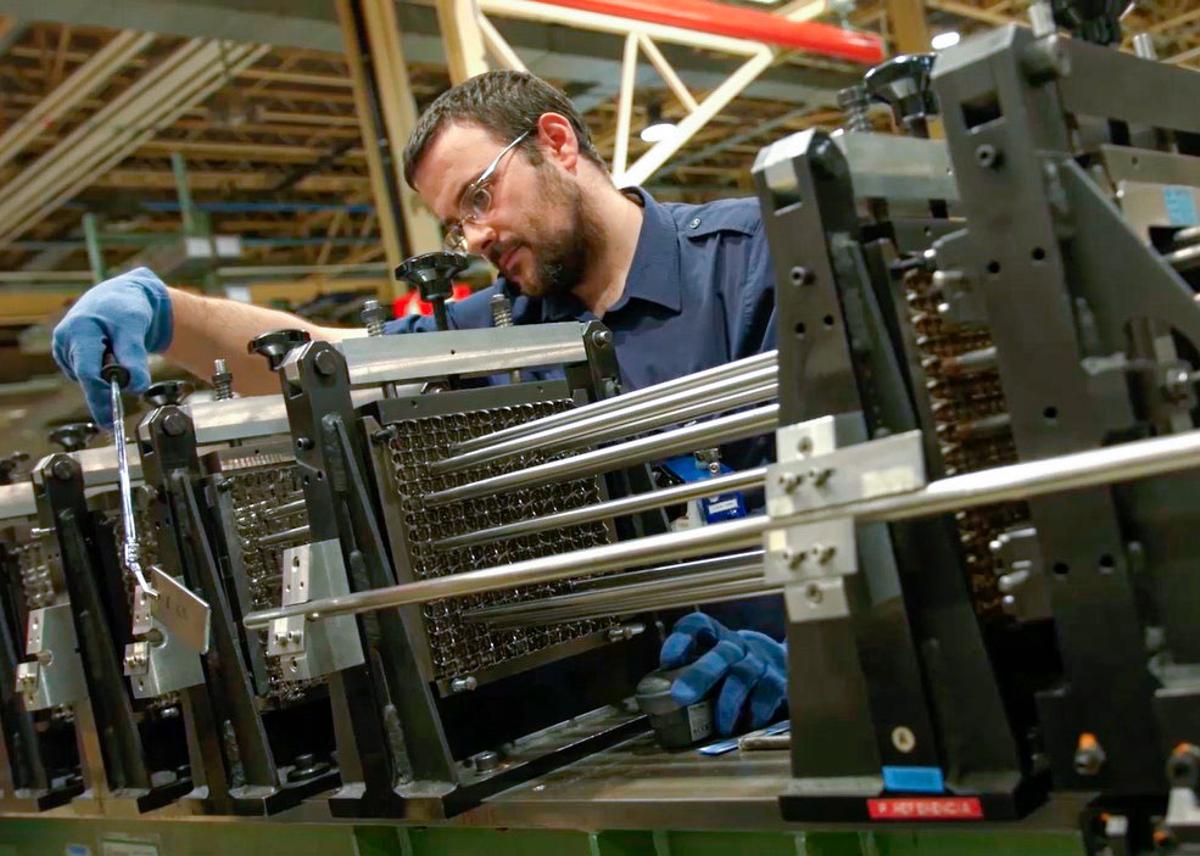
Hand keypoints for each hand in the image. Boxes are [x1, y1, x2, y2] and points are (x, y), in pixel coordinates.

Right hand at [51, 268, 172, 426]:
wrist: (121, 298)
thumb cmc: (127, 309)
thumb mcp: (134, 329)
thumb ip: (134, 357)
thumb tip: (136, 387)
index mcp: (78, 330)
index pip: (87, 370)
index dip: (101, 392)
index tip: (111, 416)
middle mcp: (65, 340)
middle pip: (85, 379)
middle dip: (102, 395)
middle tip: (111, 422)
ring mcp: (64, 349)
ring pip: (87, 378)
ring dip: (105, 378)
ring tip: (117, 353)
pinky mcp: (70, 356)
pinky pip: (88, 375)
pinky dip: (101, 374)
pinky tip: (108, 356)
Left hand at [660, 612, 786, 735]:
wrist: (777, 663)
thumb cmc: (729, 666)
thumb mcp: (708, 660)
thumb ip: (686, 672)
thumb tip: (656, 698)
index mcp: (714, 635)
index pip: (697, 625)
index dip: (681, 640)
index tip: (667, 661)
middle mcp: (736, 645)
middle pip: (721, 654)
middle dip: (700, 675)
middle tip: (680, 696)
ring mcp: (758, 661)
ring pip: (744, 675)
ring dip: (729, 701)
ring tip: (719, 725)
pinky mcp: (777, 680)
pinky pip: (768, 694)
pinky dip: (756, 711)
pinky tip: (746, 725)